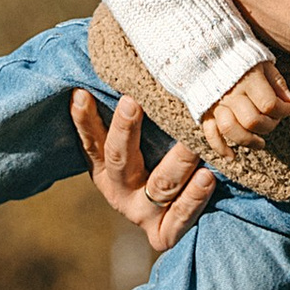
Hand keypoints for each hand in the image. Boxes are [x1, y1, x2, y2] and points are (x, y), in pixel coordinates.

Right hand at [67, 88, 215, 252]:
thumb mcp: (139, 139)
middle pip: (120, 159)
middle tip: (131, 103)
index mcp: (104, 168)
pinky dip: (194, 198)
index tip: (82, 94)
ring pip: (160, 186)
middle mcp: (119, 190)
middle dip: (124, 131)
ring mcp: (142, 213)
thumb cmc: (158, 158)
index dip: (84, 120)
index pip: (90, 140)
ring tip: (191, 143)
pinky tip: (207, 177)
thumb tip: (123, 56)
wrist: (174, 217)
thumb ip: (131, 110)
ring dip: (177, 162)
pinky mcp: (164, 234)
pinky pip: (180, 217)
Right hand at [201, 59, 289, 154]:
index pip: (269, 104)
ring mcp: (217, 104)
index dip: (284, 111)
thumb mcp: (263, 62)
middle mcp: (231, 93)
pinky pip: (210, 133)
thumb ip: (277, 81)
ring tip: (260, 143)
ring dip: (248, 141)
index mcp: (248, 79)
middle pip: (252, 120)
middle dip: (268, 126)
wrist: (207, 51)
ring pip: (231, 130)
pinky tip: (232, 156)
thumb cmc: (241, 57)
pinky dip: (220, 148)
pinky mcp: (205, 111)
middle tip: (274, 122)